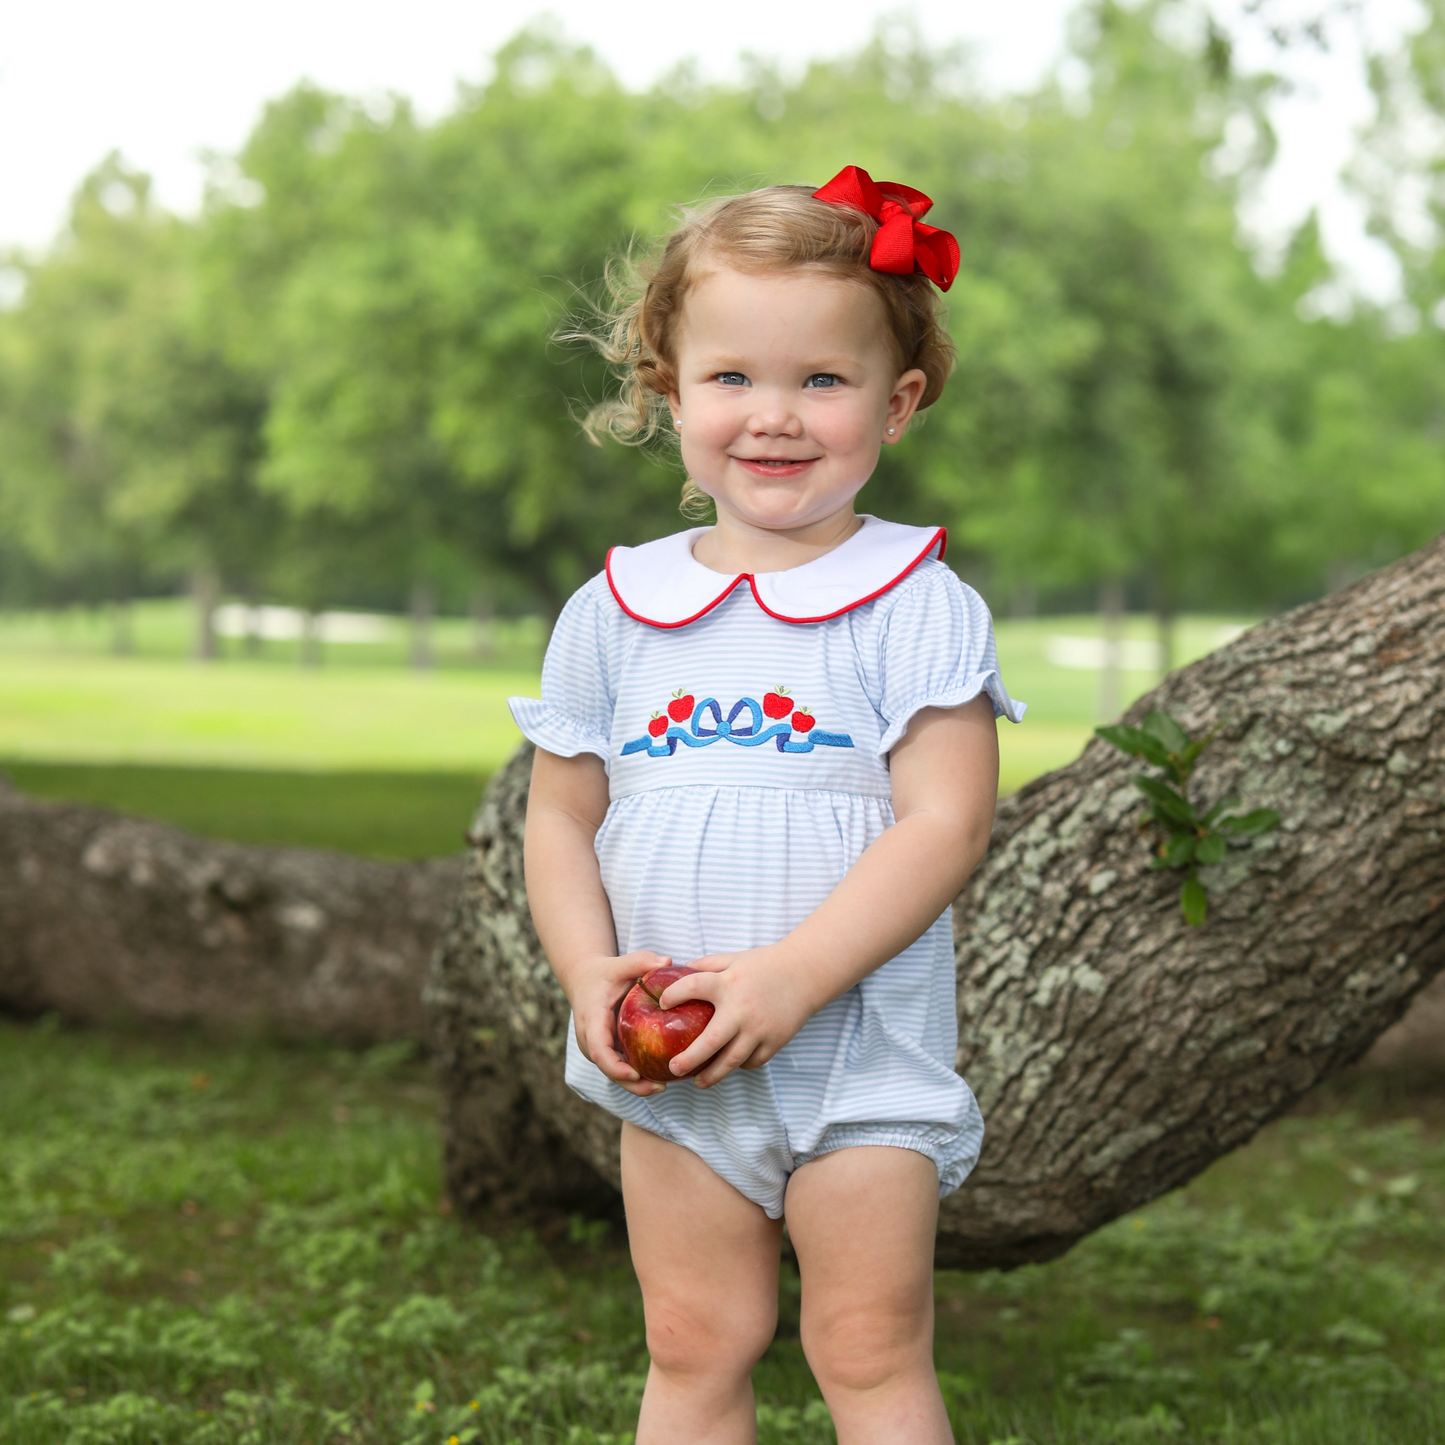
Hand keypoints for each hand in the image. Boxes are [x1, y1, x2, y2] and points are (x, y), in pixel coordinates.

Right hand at [568, 949, 672, 1096]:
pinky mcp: (605, 1051)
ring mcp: (595, 1047)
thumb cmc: (605, 973)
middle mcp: (589, 1039)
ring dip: (634, 1085)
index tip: (636, 1073)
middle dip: (631, 1083)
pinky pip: (618, 1067)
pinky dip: (635, 1076)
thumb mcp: (621, 964)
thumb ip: (642, 960)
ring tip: (662, 1087)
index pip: (599, 1049)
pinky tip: (659, 1078)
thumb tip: (667, 961)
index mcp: (591, 1019)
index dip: (615, 1066)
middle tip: (659, 1087)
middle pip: (607, 1069)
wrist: (584, 980)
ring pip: (612, 1073)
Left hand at [657, 942, 819, 1088]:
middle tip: (674, 1069)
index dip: (674, 995)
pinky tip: (728, 1066)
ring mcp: (759, 1028)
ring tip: (698, 1082)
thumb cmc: (766, 964)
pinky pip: (752, 1062)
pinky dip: (739, 1066)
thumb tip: (682, 968)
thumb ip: (708, 964)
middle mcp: (741, 1009)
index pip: (693, 987)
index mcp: (728, 983)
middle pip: (711, 1042)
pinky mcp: (774, 1041)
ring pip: (732, 1061)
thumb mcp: (734, 958)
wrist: (806, 972)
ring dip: (712, 1075)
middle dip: (690, 1059)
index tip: (662, 1004)